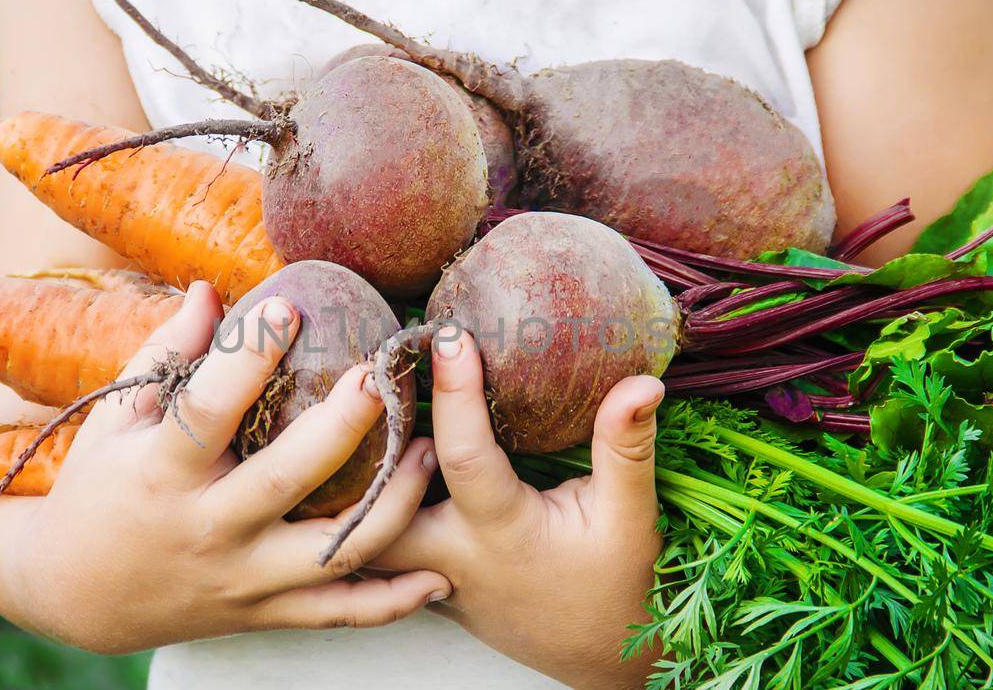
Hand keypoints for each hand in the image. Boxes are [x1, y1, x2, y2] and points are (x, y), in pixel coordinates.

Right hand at [0, 281, 446, 653]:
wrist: (77, 597)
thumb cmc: (98, 490)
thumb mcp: (114, 421)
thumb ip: (165, 355)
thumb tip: (210, 289)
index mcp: (160, 474)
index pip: (207, 410)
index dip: (247, 357)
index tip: (288, 304)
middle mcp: (207, 530)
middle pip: (285, 480)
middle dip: (341, 427)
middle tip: (383, 376)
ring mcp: (241, 578)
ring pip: (332, 552)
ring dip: (392, 507)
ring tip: (429, 452)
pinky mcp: (265, 613)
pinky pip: (340, 614)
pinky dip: (392, 603)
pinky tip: (438, 577)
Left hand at [372, 330, 663, 688]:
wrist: (601, 658)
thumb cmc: (618, 586)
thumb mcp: (630, 518)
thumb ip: (626, 448)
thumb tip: (641, 383)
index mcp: (500, 531)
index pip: (463, 455)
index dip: (454, 392)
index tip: (449, 334)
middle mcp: (450, 554)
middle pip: (377, 500)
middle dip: (362, 440)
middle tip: (369, 369)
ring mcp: (427, 574)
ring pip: (363, 527)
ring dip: (352, 474)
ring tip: (353, 401)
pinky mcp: (421, 583)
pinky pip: (376, 542)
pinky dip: (363, 500)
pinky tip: (357, 449)